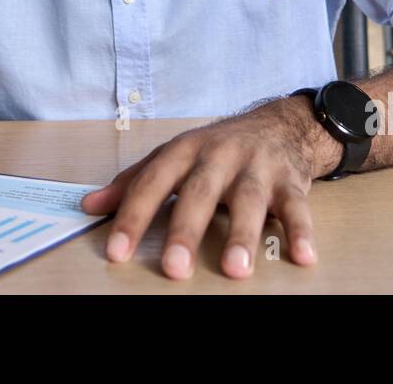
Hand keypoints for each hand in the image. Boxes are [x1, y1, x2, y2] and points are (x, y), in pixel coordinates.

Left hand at [80, 94, 342, 278]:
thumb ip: (134, 182)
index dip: (133, 216)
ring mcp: (257, 167)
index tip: (116, 252)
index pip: (153, 183)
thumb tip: (88, 206)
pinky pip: (297, 207)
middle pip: (200, 192)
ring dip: (242, 234)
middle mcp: (219, 155)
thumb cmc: (217, 148)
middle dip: (187, 230)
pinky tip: (303, 258)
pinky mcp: (291, 180)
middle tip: (174, 268)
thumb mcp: (174, 156)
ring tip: (234, 269)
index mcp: (185, 150)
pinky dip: (301, 232)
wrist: (279, 123)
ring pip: (249, 200)